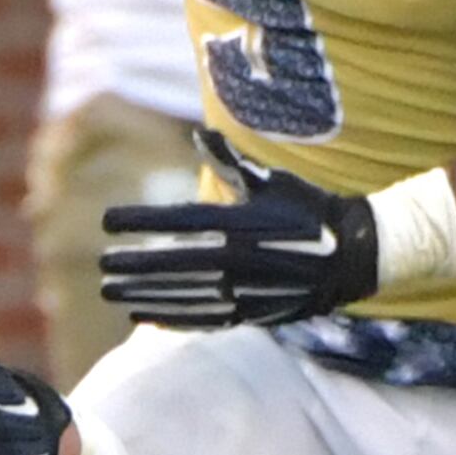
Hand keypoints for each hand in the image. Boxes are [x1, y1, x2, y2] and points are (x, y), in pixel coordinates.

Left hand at [98, 130, 380, 327]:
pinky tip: (147, 318)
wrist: (353, 254)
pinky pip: (205, 319)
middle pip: (173, 264)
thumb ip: (231, 162)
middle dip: (134, 265)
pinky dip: (174, 319)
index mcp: (239, 222)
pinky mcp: (253, 313)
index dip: (140, 220)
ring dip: (145, 295)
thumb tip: (200, 135)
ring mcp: (245, 290)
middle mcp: (238, 259)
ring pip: (183, 295)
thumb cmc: (308, 208)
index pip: (176, 221)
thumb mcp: (271, 180)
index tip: (108, 220)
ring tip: (112, 292)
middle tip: (102, 265)